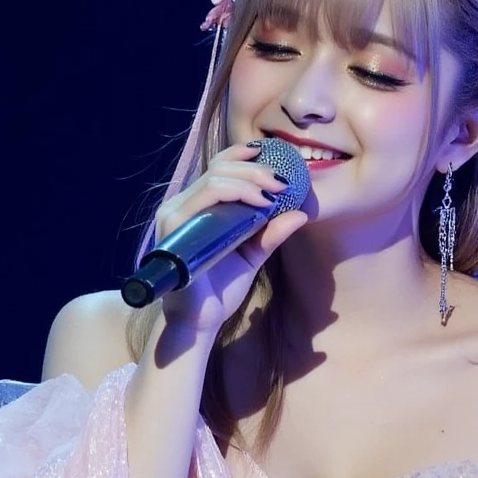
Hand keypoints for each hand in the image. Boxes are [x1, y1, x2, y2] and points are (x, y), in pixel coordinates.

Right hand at [153, 142, 307, 338]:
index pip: (217, 167)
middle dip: (256, 169)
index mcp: (196, 207)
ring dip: (251, 180)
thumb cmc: (220, 289)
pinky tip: (261, 204)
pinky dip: (238, 194)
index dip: (243, 156)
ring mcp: (175, 214)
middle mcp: (182, 204)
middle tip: (283, 181)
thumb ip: (271, 234)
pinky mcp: (175, 226)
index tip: (275, 159)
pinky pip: (208, 197)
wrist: (201, 321)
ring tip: (276, 192)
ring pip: (215, 178)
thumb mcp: (252, 256)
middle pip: (219, 168)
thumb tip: (301, 213)